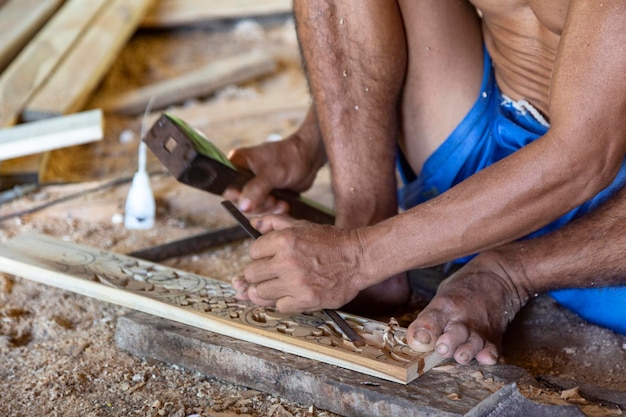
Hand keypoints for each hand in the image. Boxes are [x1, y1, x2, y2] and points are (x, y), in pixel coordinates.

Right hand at [223, 110, 325, 214]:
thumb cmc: (290, 157)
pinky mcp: (266, 193)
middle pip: (240, 200)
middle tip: (272, 200)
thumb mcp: (272, 173)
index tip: (250, 201)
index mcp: (238, 163)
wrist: (310, 158)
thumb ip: (256, 189)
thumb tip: (243, 206)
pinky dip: (274, 209)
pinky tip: (284, 204)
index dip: (237, 197)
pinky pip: (265, 208)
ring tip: (281, 203)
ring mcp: (255, 185)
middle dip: (258, 204)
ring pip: (254, 207)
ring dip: (268, 208)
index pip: (227, 185)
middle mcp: (243, 174)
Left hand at [235, 214, 364, 312]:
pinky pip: (280, 306)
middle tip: (272, 272)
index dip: (260, 254)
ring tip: (281, 284)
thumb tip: (253, 222)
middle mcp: (287, 261)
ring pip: (261, 293)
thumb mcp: (303, 225)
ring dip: (269, 289)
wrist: (359, 258)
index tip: (269, 257)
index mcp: (284, 239)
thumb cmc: (331, 242)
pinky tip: (294, 293)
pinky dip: (285, 302)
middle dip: (259, 273)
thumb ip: (275, 222)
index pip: (252, 251)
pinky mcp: (306, 300)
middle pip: (252, 274)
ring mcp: (296, 283)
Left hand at [405, 253, 527, 364]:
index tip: (417, 340)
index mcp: (444, 306)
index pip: (430, 321)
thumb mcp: (441, 297)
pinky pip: (493, 350)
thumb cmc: (462, 291)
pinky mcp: (494, 338)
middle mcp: (461, 319)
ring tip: (461, 356)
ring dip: (466, 352)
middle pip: (453, 334)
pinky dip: (489, 356)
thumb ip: (428, 320)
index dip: (422, 332)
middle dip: (447, 344)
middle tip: (442, 349)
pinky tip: (486, 357)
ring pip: (473, 344)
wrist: (496, 279)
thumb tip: (415, 341)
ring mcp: (479, 330)